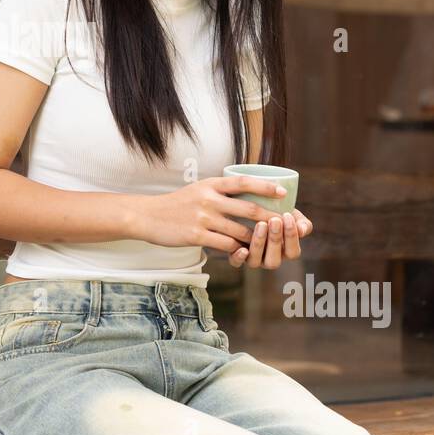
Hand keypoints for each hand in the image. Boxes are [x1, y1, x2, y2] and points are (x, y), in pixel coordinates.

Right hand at [131, 175, 293, 254]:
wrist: (148, 216)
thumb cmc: (177, 204)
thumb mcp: (198, 189)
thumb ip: (220, 191)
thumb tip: (247, 195)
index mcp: (210, 184)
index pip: (243, 182)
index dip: (265, 186)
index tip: (283, 192)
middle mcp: (209, 199)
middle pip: (248, 209)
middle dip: (271, 217)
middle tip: (286, 223)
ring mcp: (203, 218)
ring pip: (240, 230)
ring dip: (256, 238)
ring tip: (267, 242)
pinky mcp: (197, 235)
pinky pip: (225, 244)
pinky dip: (237, 249)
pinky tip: (243, 252)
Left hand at [227, 207, 312, 269]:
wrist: (253, 204)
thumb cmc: (277, 211)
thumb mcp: (292, 215)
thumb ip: (301, 223)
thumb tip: (302, 230)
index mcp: (285, 252)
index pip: (292, 252)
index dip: (291, 236)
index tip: (287, 216)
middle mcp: (269, 259)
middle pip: (274, 260)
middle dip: (275, 240)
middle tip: (274, 220)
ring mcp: (253, 259)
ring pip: (255, 261)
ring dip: (259, 244)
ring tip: (261, 224)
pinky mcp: (236, 255)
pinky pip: (236, 262)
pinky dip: (238, 258)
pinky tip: (242, 249)